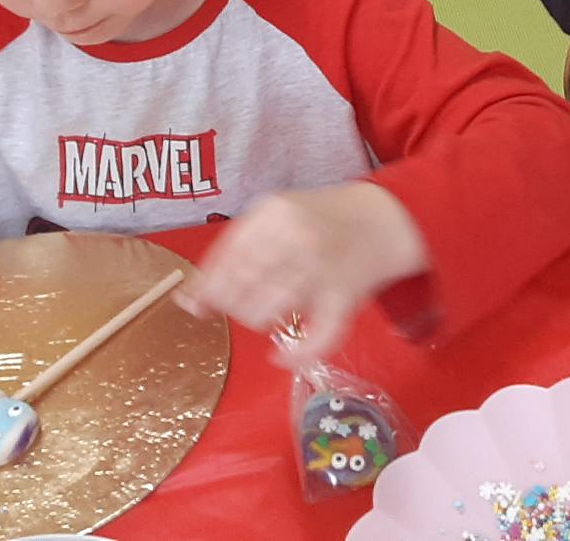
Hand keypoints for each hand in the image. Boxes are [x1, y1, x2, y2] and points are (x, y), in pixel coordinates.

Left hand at [183, 182, 427, 364]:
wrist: (382, 218)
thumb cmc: (318, 219)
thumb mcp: (274, 217)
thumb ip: (232, 251)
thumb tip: (187, 302)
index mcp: (274, 213)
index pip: (225, 260)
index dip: (208, 289)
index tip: (202, 304)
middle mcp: (296, 238)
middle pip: (239, 289)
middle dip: (232, 304)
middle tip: (243, 302)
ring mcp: (321, 269)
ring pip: (264, 314)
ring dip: (257, 320)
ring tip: (268, 310)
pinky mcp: (343, 299)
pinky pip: (313, 339)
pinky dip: (292, 356)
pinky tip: (281, 354)